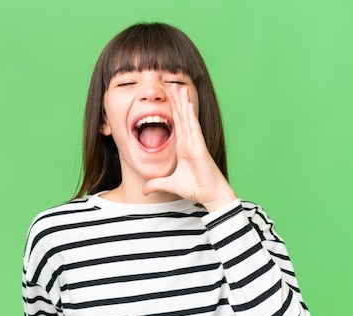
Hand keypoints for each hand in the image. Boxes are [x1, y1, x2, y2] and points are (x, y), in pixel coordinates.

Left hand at [142, 84, 236, 212]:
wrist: (209, 195)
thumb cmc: (193, 188)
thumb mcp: (168, 184)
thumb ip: (155, 184)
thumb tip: (143, 191)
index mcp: (182, 147)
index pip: (176, 124)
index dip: (171, 110)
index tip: (167, 97)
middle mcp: (189, 142)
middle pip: (181, 117)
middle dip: (177, 101)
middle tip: (172, 85)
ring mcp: (194, 142)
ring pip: (187, 118)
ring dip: (183, 102)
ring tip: (179, 87)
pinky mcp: (199, 146)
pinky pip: (193, 127)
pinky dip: (190, 115)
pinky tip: (187, 103)